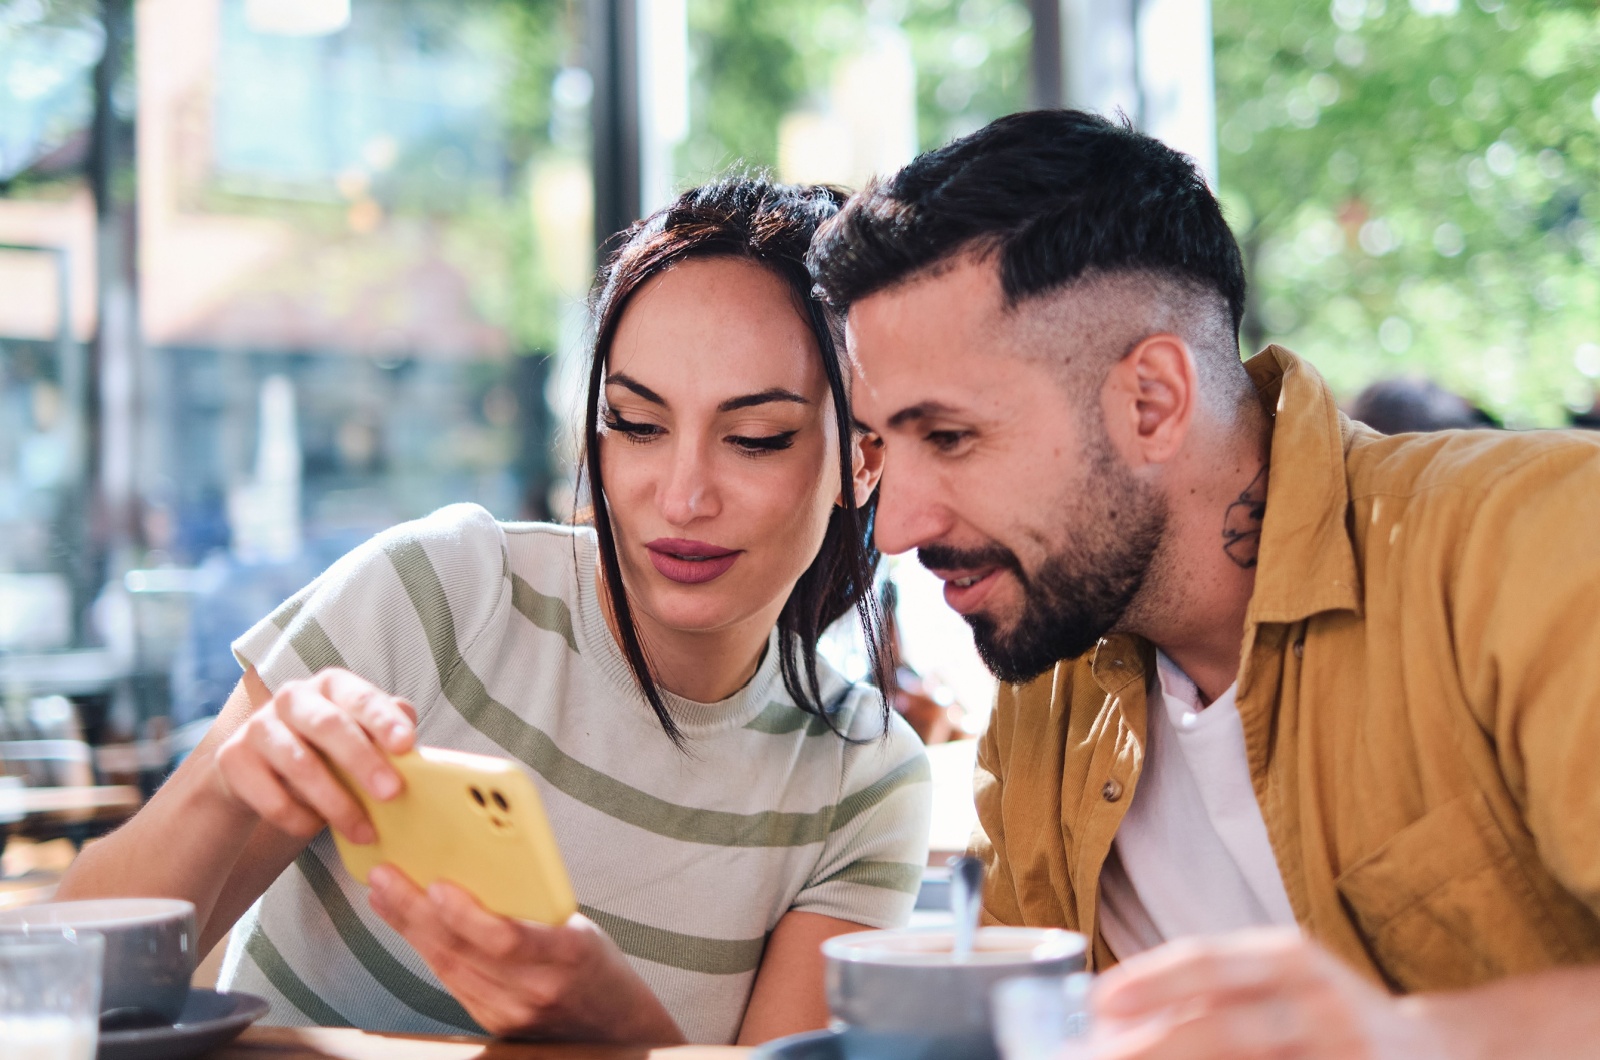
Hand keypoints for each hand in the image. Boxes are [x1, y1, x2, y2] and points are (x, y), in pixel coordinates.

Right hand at [212, 668, 415, 843]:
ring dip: (336, 803)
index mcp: (331, 685)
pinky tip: (317, 829)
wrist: (257, 770)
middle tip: (391, 793)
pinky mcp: (233, 760)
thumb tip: (413, 743)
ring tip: (364, 832)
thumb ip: (385, 733)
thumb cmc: (325, 750)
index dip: (383, 719)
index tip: (407, 744)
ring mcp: (258, 727)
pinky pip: (271, 797)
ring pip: (300, 765)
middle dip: (363, 761)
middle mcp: (293, 697)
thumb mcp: (358, 735)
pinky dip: (299, 819)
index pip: (360, 696)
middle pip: (328, 725)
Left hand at [366, 865, 683, 1042]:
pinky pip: (451, 979)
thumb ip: (533, 908)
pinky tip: (408, 924)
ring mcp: (511, 1013)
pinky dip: (425, 947)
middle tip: (385, 876)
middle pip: (461, 950)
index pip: (506, 938)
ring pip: (447, 965)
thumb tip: (479, 866)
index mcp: (568, 955)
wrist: (614, 1029)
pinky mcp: (492, 1022)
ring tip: (385, 893)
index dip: (466, 914)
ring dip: (409, 927)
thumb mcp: (580, 928)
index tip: (436, 884)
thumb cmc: (597, 965)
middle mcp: (536, 990)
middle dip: (414, 910)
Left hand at [1090, 928, 1450, 1059]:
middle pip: (1225, 1027)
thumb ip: (1207, 993)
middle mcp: (1321, 1002)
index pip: (1209, 962)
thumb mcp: (1276, 981)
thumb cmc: (1326, 1014)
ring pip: (1246, 1059)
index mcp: (1291, 959)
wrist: (1438, 1052)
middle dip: (1155, 1047)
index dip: (1150, 982)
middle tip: (1100, 1056)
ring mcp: (1344, 1054)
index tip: (1098, 1001)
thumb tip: (1111, 1017)